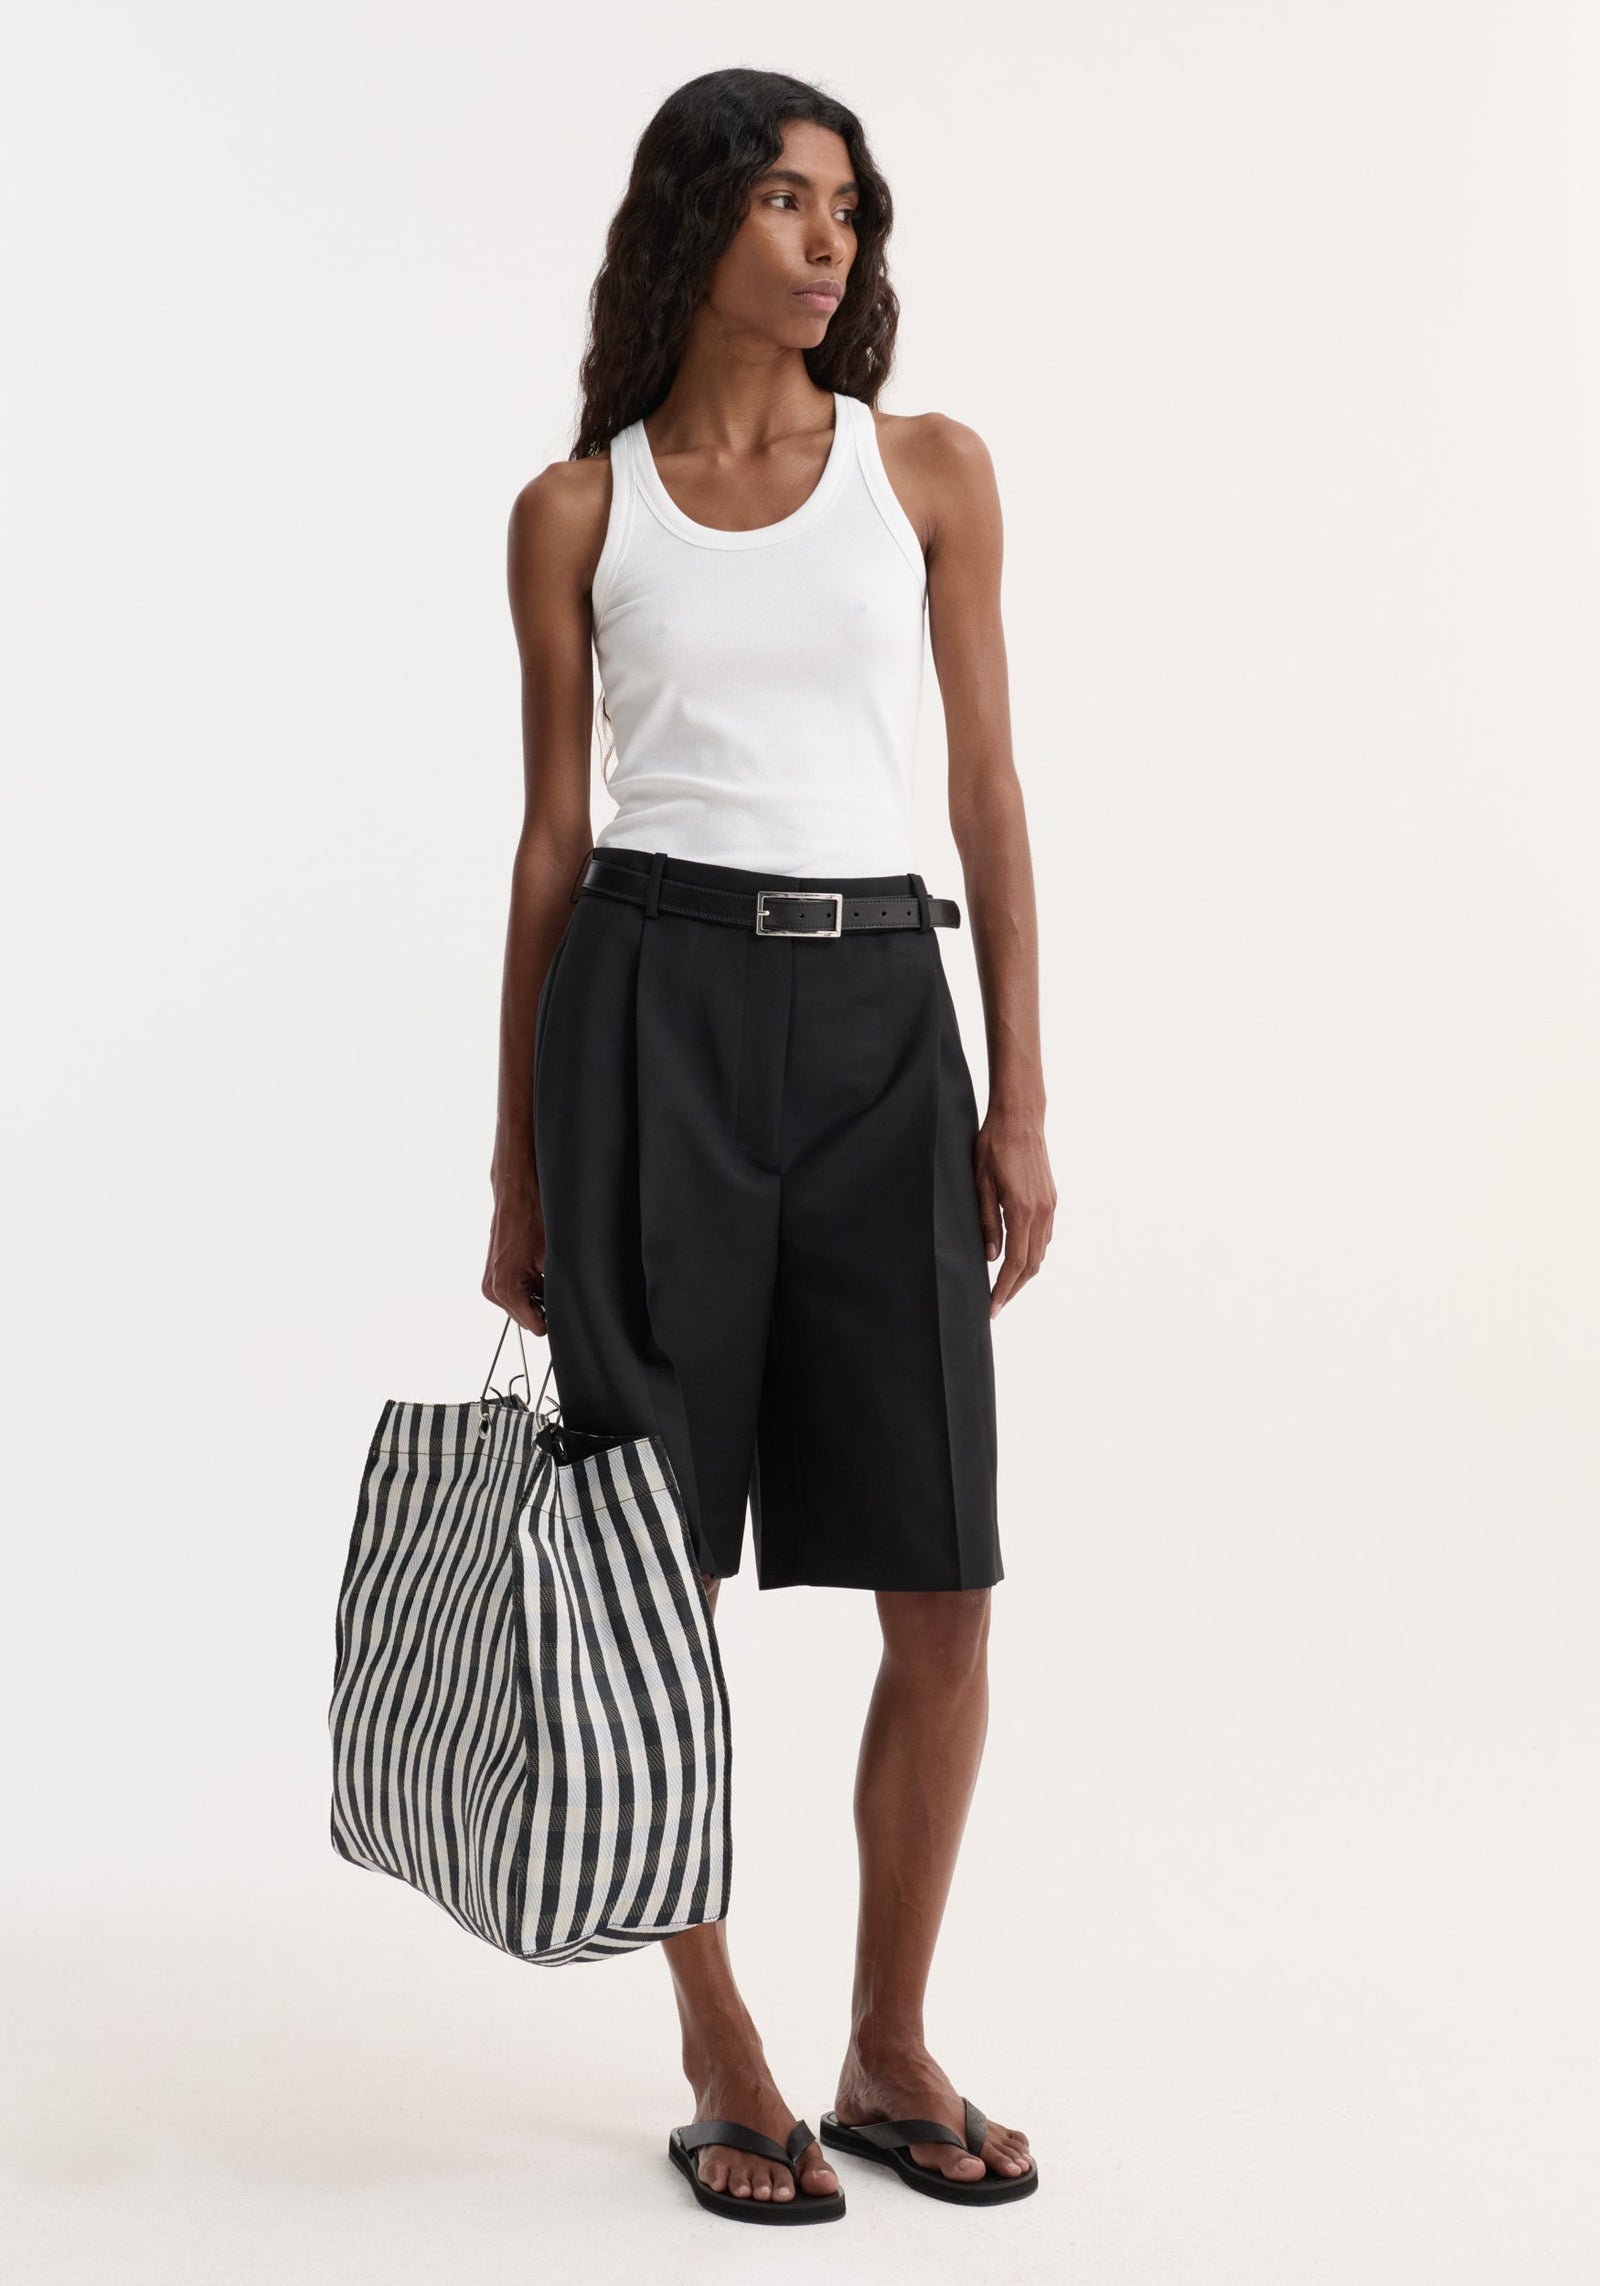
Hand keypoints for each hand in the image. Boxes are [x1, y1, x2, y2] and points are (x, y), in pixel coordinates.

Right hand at [483, 1163, 548, 1337]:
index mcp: (507, 1290)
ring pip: (521, 1306)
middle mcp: (493, 1290)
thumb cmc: (532, 1219)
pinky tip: (532, 1266)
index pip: (535, 1327)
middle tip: (550, 1279)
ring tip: (540, 1269)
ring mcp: (490, 1283)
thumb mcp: (552, 1261)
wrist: (515, 1195)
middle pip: (526, 1318)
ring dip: (534, 1294)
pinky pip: (514, 1292)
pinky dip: (527, 1285)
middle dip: (542, 1305)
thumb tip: (568, 1311)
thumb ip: (555, 1294)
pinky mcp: (491, 1275)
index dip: (552, 1318)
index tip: (561, 1305)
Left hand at [974, 1102, 1054, 1318]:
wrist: (1020, 1117)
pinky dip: (1033, 1254)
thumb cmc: (994, 1145)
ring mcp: (1050, 1206)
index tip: (993, 1307)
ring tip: (1005, 1287)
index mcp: (1022, 1210)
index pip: (1015, 1263)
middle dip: (1014, 1288)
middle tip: (996, 1305)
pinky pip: (1045, 1236)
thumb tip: (991, 1257)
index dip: (1003, 1289)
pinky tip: (1018, 1258)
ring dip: (1024, 1274)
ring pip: (1040, 1253)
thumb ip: (987, 1222)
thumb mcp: (980, 1183)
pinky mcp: (1051, 1199)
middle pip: (1032, 1264)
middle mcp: (1042, 1212)